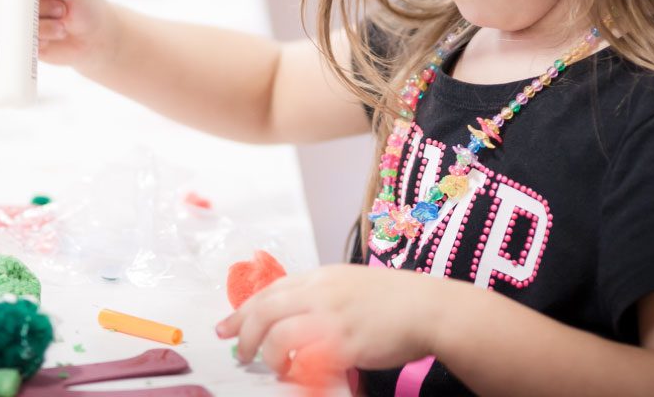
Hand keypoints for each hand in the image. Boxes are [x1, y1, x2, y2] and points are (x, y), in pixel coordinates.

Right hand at [0, 0, 118, 72]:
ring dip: (42, 22)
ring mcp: (15, 16)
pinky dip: (41, 38)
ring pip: (12, 19)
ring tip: (63, 20)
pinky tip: (57, 34)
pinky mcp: (18, 38)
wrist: (94, 38)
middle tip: (61, 9)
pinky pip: (18, 39)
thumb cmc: (85, 4)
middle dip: (31, 4)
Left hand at [215, 264, 449, 377]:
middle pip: (265, 310)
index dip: (242, 311)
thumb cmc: (395, 299)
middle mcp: (320, 292)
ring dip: (268, 356)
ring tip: (272, 368)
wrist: (428, 307)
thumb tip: (296, 315)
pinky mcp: (345, 343)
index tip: (225, 326)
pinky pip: (306, 359)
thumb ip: (322, 296)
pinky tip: (297, 376)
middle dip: (243, 333)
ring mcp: (331, 317)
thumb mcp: (351, 284)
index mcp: (320, 277)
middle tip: (237, 352)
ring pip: (278, 335)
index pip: (270, 291)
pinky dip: (295, 370)